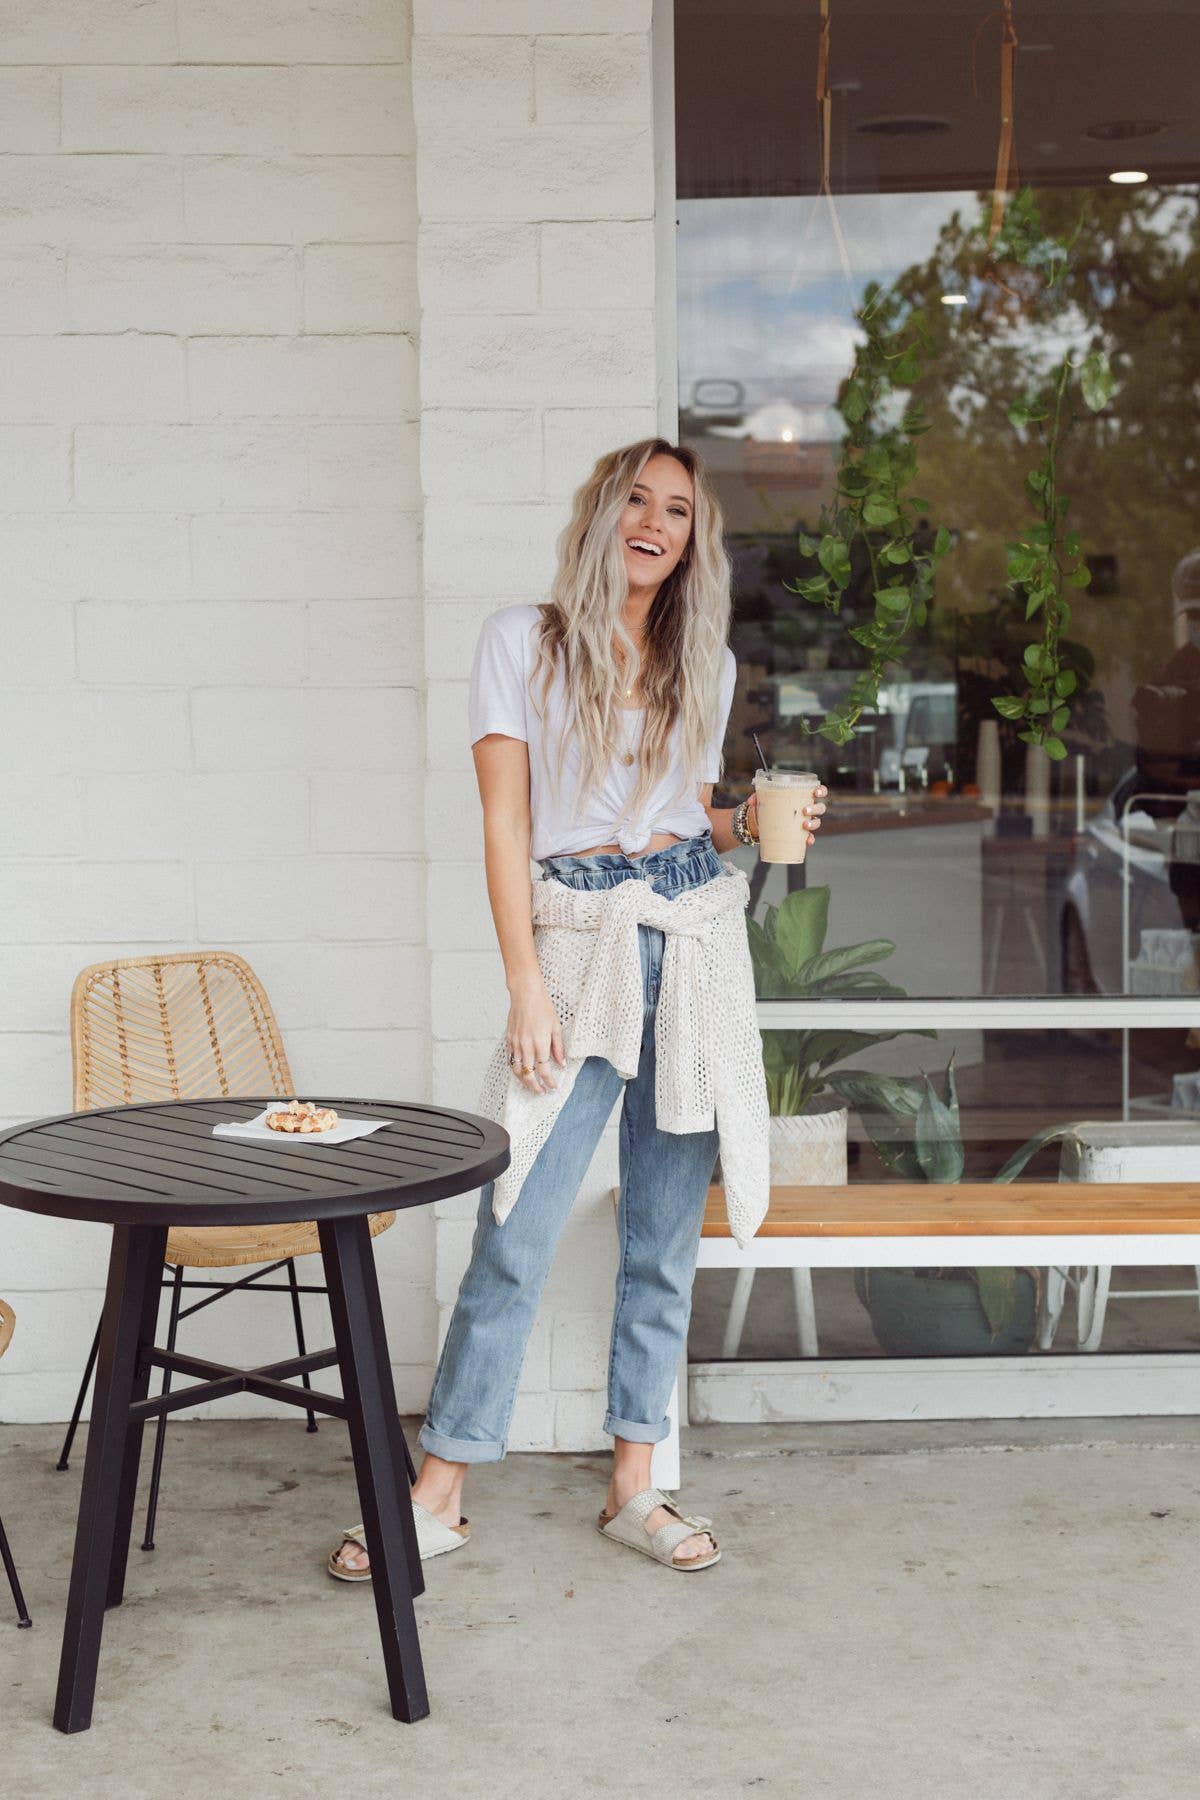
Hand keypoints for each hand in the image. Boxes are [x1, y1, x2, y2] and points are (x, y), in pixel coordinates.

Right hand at [506, 976, 565, 1094]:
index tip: (552, 1087)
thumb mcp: (556, 1027)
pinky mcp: (508, 1039)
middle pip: (528, 1074)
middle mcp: (526, 1046)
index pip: (544, 1070)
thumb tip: (562, 1063)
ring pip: (516, 1069)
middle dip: (535, 1086)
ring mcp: (515, 1043)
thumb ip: (558, 1047)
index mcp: (540, 1043)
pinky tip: (521, 1071)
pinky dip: (515, 1068)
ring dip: (523, 1080)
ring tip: (530, 1085)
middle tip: (541, 1091)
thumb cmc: (542, 1008)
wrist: (526, 995)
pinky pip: (510, 1059)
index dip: (549, 1081)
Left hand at [746, 784, 828, 847]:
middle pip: (820, 807)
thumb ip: (757, 797)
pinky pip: (809, 837)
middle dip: (815, 808)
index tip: (816, 792)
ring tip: (804, 825)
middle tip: (804, 810)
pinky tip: (807, 840)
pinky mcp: (800, 834)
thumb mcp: (762, 800)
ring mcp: (805, 822)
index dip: (820, 790)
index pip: (817, 791)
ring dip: (814, 823)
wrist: (762, 823)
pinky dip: (810, 839)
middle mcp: (807, 809)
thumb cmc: (767, 806)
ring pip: (817, 822)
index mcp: (801, 796)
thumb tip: (751, 801)